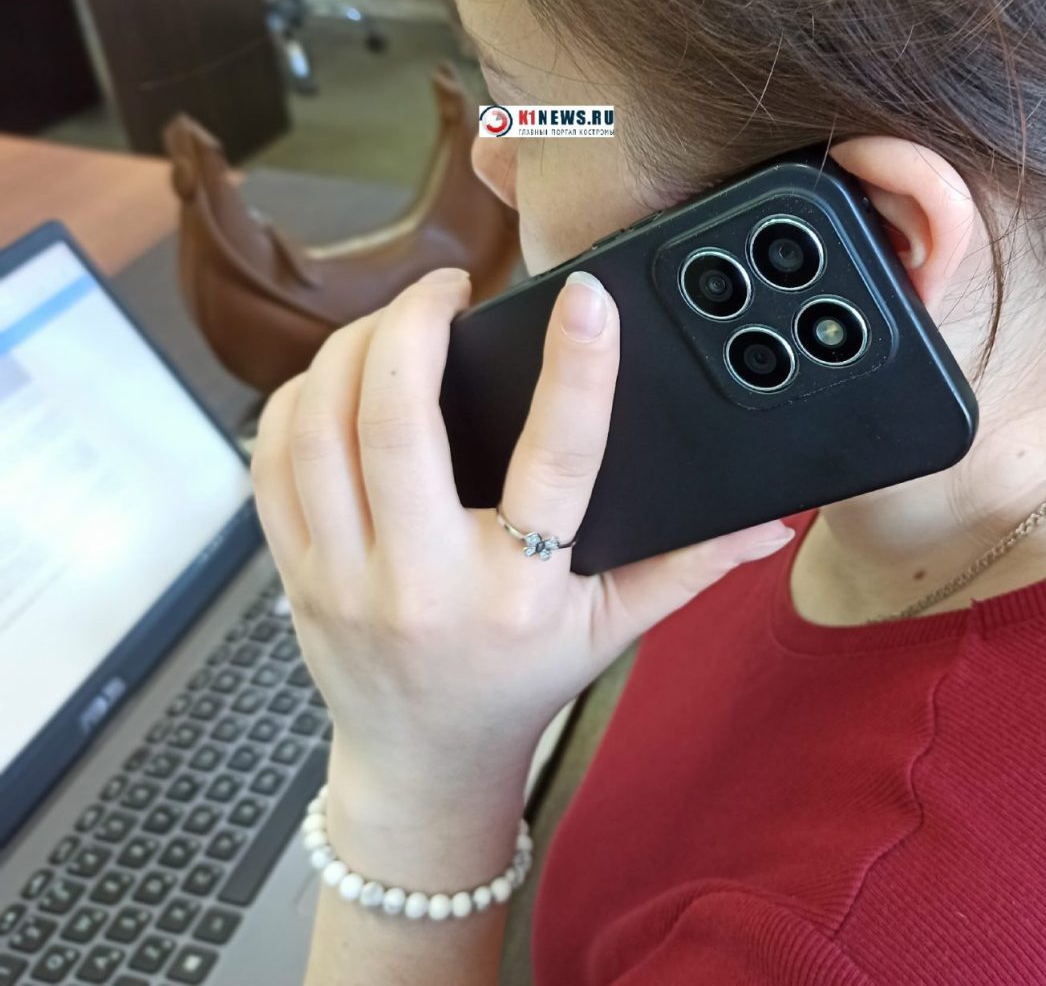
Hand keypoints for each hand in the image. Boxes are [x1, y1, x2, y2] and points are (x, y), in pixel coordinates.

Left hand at [249, 267, 793, 852]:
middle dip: (412, 326)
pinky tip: (340, 372)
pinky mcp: (295, 571)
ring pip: (321, 427)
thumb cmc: (522, 682)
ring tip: (397, 320)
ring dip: (352, 348)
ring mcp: (346, 577)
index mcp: (520, 591)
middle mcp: (425, 582)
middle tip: (447, 288)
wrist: (423, 759)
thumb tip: (769, 521)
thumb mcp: (614, 629)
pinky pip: (275, 459)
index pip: (555, 462)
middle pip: (396, 422)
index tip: (587, 296)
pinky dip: (300, 396)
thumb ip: (688, 566)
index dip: (578, 370)